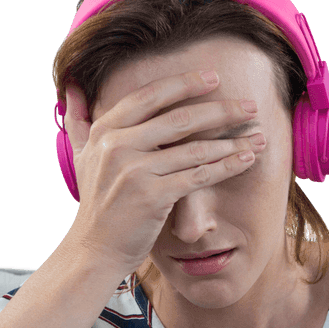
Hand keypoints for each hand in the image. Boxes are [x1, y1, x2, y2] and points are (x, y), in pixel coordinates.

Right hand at [60, 69, 266, 276]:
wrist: (94, 250)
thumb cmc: (96, 206)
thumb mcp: (81, 158)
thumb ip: (78, 122)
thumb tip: (70, 88)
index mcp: (104, 131)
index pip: (148, 96)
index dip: (183, 83)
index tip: (213, 77)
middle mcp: (117, 146)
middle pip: (178, 118)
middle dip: (219, 110)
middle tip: (249, 105)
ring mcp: (134, 171)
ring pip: (194, 148)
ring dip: (231, 140)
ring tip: (258, 135)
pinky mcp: (152, 196)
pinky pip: (198, 176)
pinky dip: (226, 166)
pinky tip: (246, 159)